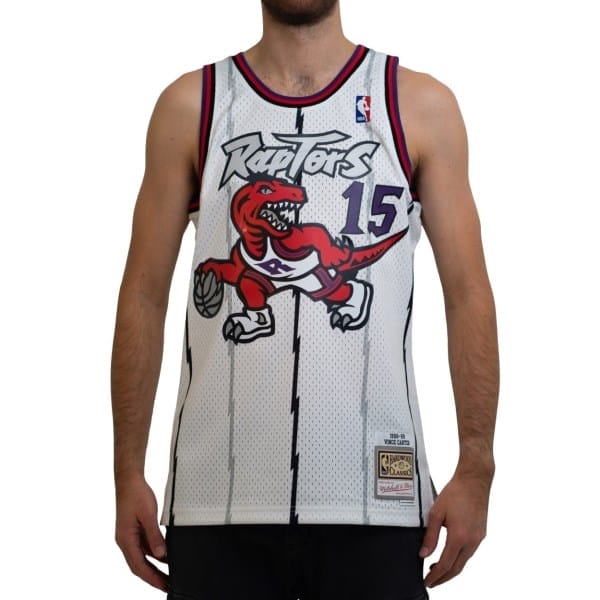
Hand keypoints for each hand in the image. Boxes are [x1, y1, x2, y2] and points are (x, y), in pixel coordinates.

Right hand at [115, 474, 167, 590]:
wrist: (129, 480)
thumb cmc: (135, 494)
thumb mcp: (148, 515)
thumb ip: (154, 536)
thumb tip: (162, 555)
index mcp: (126, 540)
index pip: (139, 566)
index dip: (152, 578)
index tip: (164, 586)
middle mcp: (126, 541)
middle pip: (140, 566)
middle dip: (154, 577)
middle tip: (169, 585)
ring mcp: (130, 536)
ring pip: (143, 557)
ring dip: (155, 567)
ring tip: (169, 574)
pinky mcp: (135, 531)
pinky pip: (145, 547)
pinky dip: (155, 553)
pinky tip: (166, 556)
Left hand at [420, 472, 490, 587]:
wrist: (474, 480)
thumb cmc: (455, 493)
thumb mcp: (436, 513)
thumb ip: (430, 536)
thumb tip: (424, 554)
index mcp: (459, 537)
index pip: (446, 565)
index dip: (435, 576)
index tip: (427, 582)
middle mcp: (472, 541)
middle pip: (457, 568)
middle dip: (443, 578)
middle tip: (431, 581)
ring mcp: (478, 538)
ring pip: (464, 561)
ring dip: (451, 569)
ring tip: (437, 570)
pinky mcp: (481, 533)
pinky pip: (469, 552)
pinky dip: (458, 558)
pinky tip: (450, 555)